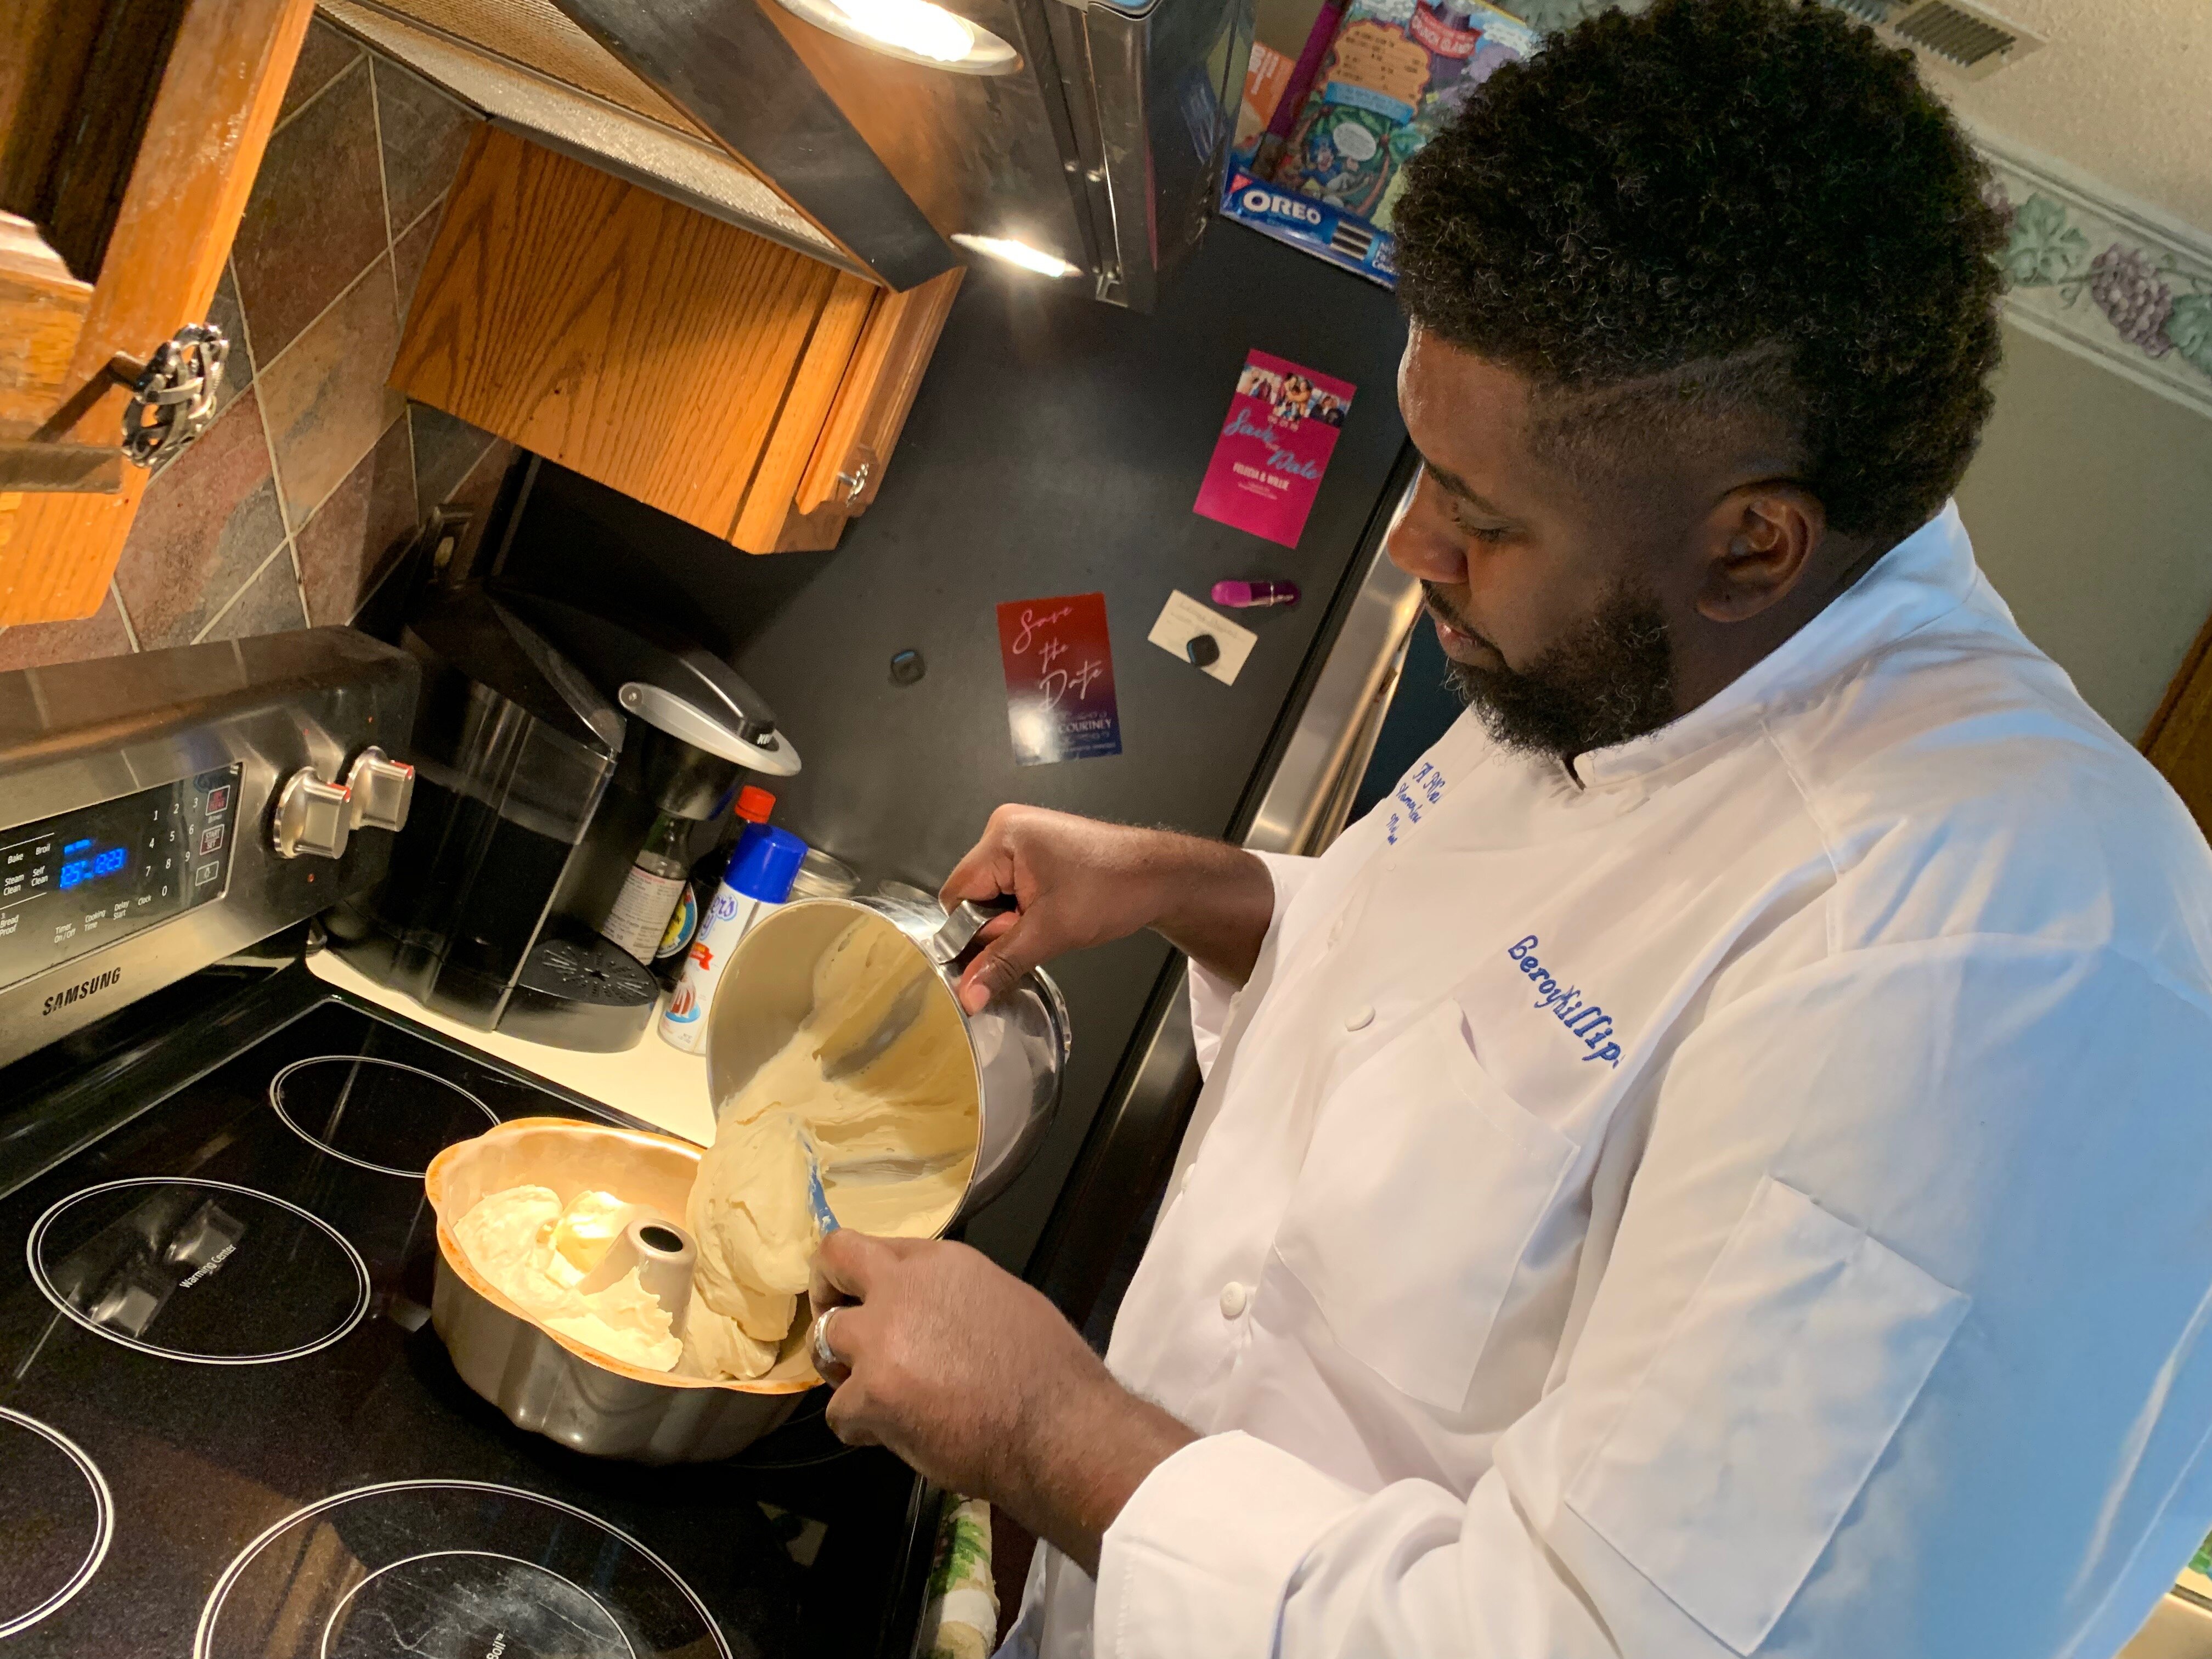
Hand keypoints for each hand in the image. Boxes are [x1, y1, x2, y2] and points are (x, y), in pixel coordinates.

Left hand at [809, 1231, 1194, 1573]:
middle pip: (832, 1264)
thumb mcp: (1002, 1299)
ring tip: (877, 1394)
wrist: (1058, 1428)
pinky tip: (894, 1434)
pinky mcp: (871, 1394)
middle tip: (838, 1327)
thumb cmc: (1047, 1370)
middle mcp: (901, 1287)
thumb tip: (925, 1307)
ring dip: (845, 1369)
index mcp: (939, 1261)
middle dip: (826, 1293)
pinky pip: (837, 1411)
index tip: (867, 1298)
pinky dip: (860, 1427)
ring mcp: (881, 1339)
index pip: (872, 1246)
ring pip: (824, 1342)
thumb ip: (949, 1293)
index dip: (864, 1276)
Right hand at [940, 805, 1273, 1012]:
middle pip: (973, 895)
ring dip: (1014, 920)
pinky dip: (1025, 911)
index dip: (972, 931)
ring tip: (1050, 921)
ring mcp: (1022, 838)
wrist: (1161, 877)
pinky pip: (1012, 889)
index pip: (956, 895)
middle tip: (1037, 931)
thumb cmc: (1115, 890)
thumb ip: (1002, 963)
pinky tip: (1052, 914)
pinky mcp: (1036, 851)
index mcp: (1002, 836)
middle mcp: (1006, 829)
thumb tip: (967, 995)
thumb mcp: (1051, 933)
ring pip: (993, 897)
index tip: (1000, 949)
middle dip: (999, 925)